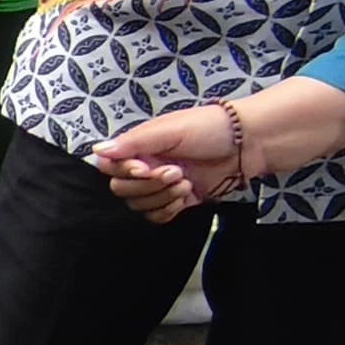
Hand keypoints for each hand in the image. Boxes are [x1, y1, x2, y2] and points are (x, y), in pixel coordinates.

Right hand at [92, 106, 245, 223]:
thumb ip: (133, 142)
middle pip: (122, 190)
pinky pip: (157, 216)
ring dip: (162, 197)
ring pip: (140, 205)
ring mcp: (161, 185)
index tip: (145, 167)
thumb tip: (96, 151)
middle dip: (148, 186)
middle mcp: (146, 165)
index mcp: (140, 146)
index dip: (123, 172)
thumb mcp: (170, 129)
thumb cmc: (209, 128)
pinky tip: (186, 197)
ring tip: (187, 182)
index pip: (109, 166)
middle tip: (177, 173)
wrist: (248, 144)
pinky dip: (168, 210)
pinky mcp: (178, 200)